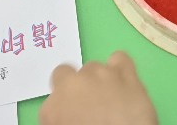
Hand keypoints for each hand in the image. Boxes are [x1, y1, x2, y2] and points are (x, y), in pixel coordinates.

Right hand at [39, 51, 157, 124]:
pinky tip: (122, 81)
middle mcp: (71, 85)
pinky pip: (119, 58)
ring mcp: (99, 74)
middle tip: (90, 109)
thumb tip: (69, 116)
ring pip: (93, 67)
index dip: (64, 111)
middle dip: (76, 89)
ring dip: (98, 81)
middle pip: (66, 75)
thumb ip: (60, 120)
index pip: (51, 104)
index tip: (74, 119)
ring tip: (110, 101)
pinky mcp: (125, 73)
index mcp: (52, 108)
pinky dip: (119, 67)